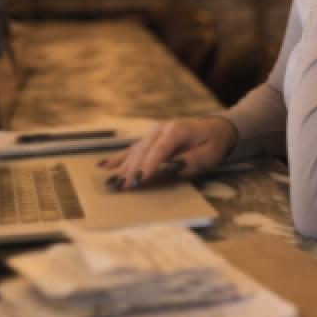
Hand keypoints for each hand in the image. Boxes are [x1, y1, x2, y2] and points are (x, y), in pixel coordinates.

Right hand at [98, 116, 237, 190]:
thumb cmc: (212, 143)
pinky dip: (118, 158)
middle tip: (121, 187)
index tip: (139, 179)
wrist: (212, 129)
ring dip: (122, 168)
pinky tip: (104, 166)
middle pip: (143, 151)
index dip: (149, 165)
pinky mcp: (148, 139)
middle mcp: (160, 129)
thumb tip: (175, 167)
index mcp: (177, 129)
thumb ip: (192, 160)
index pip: (160, 149)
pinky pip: (131, 150)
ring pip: (134, 152)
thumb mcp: (209, 153)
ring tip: (110, 183)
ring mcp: (152, 133)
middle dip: (132, 170)